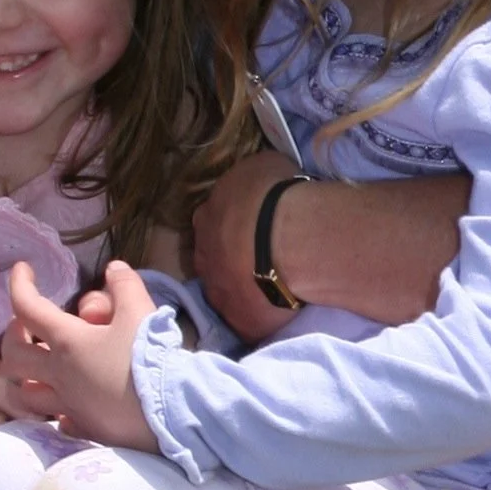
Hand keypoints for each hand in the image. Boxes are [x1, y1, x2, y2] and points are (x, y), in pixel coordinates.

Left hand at [0, 262, 158, 449]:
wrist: (170, 408)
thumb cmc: (149, 357)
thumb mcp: (140, 312)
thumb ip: (125, 286)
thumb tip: (114, 269)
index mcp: (68, 342)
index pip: (28, 307)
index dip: (20, 284)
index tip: (22, 268)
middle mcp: (59, 375)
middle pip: (13, 356)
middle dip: (13, 335)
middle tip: (26, 326)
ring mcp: (69, 405)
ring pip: (28, 394)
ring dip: (30, 377)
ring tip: (44, 368)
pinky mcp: (86, 427)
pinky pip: (62, 419)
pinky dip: (62, 408)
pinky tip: (74, 404)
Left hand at [191, 150, 305, 346]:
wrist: (287, 241)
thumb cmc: (274, 195)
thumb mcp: (263, 166)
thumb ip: (255, 180)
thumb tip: (264, 182)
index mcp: (206, 217)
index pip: (214, 221)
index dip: (234, 224)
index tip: (255, 225)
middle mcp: (203, 257)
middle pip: (216, 259)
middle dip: (235, 259)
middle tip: (265, 256)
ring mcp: (218, 294)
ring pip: (230, 292)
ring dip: (248, 288)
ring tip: (278, 285)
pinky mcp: (241, 323)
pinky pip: (252, 320)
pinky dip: (266, 315)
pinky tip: (285, 309)